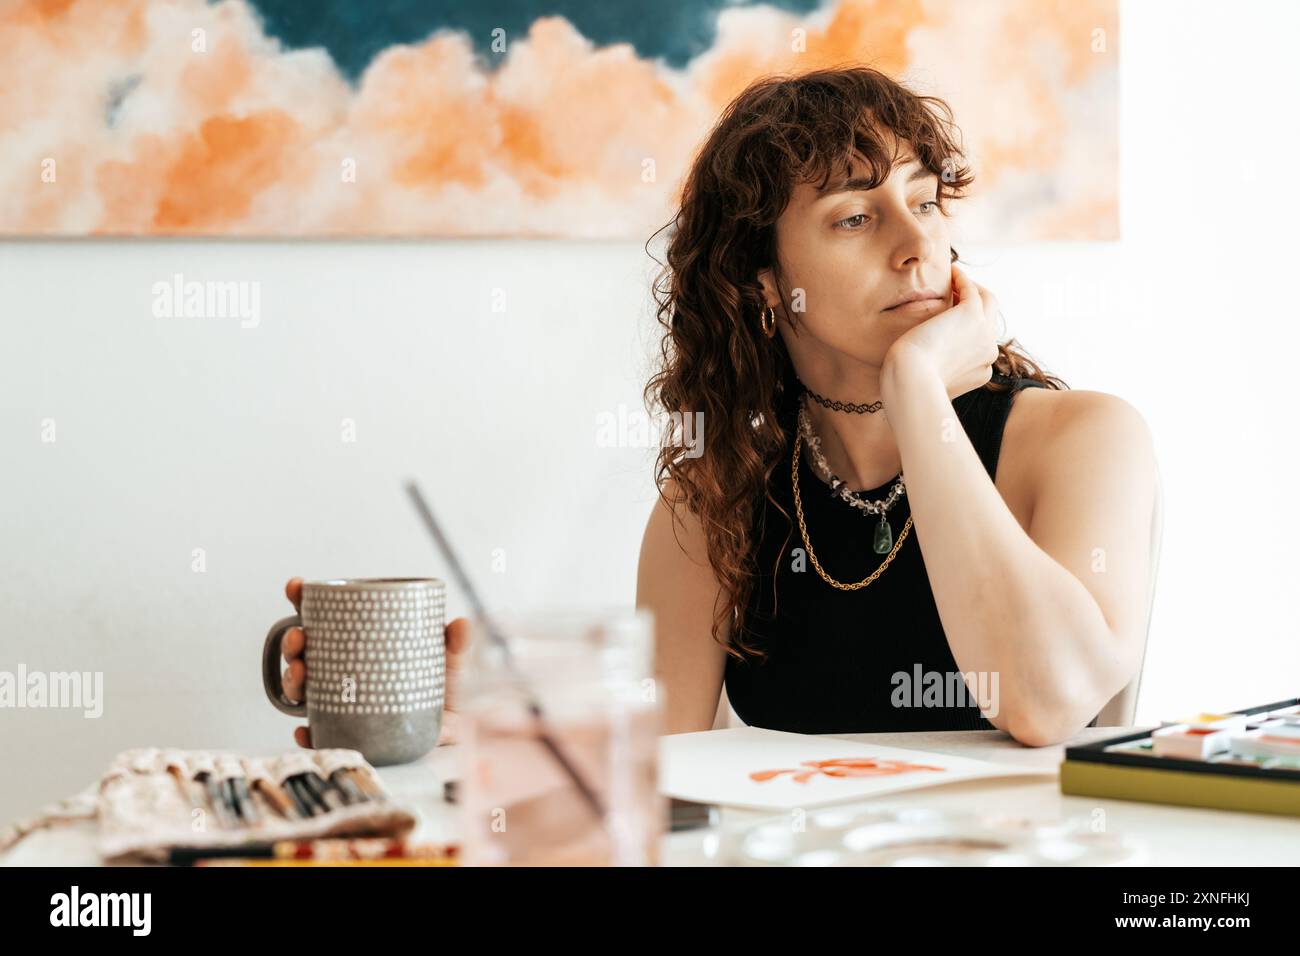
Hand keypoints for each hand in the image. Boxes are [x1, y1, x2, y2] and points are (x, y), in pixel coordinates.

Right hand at [280, 577, 471, 748]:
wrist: (452, 733)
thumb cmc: (445, 691)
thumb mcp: (450, 663)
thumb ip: (456, 646)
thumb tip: (462, 624)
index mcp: (362, 645)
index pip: (327, 618)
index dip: (304, 601)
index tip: (296, 587)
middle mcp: (345, 670)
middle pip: (306, 651)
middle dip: (293, 642)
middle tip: (300, 639)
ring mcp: (342, 700)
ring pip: (304, 689)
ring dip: (294, 681)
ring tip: (301, 676)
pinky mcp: (347, 732)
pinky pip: (320, 732)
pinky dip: (310, 732)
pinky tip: (306, 730)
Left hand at [882, 263, 1000, 401]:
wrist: (911, 382)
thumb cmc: (910, 387)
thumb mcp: (927, 384)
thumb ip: (933, 374)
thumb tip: (925, 370)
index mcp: (981, 372)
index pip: (980, 344)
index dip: (966, 327)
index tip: (949, 317)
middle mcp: (989, 353)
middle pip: (989, 320)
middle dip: (976, 305)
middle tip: (957, 292)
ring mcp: (985, 333)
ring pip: (987, 301)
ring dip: (972, 288)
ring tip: (954, 278)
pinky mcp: (972, 315)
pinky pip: (971, 289)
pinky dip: (962, 278)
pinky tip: (950, 271)